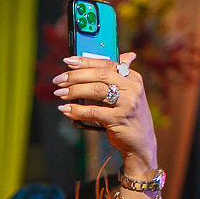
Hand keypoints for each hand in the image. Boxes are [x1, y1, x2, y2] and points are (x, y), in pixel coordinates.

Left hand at [54, 52, 158, 173]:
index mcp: (133, 78)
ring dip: (74, 91)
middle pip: (99, 74)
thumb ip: (123, 76)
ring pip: (96, 90)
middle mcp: (132, 88)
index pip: (107, 63)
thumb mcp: (130, 93)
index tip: (67, 61)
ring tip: (59, 94)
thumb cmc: (129, 116)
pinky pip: (93, 112)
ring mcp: (127, 104)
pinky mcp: (119, 119)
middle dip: (75, 76)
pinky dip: (77, 110)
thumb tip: (127, 55)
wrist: (141, 143)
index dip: (86, 61)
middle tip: (58, 80)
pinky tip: (65, 109)